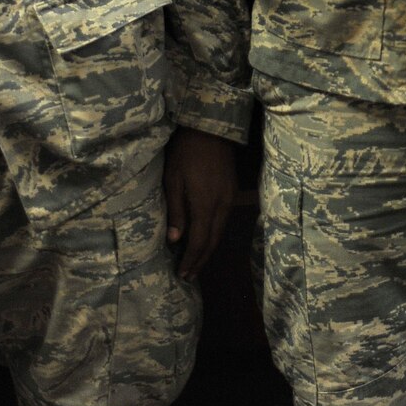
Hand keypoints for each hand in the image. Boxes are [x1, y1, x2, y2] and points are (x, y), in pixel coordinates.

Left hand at [163, 126, 237, 280]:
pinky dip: (214, 234)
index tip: (183, 274)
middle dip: (201, 260)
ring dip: (208, 249)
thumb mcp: (173, 180)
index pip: (199, 241)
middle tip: (189, 275)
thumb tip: (175, 240)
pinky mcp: (232, 192)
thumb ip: (177, 211)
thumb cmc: (186, 153)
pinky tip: (206, 237)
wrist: (211, 130)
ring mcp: (230, 199)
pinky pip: (224, 220)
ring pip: (220, 232)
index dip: (191, 260)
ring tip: (196, 261)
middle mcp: (222, 206)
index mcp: (206, 204)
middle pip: (213, 241)